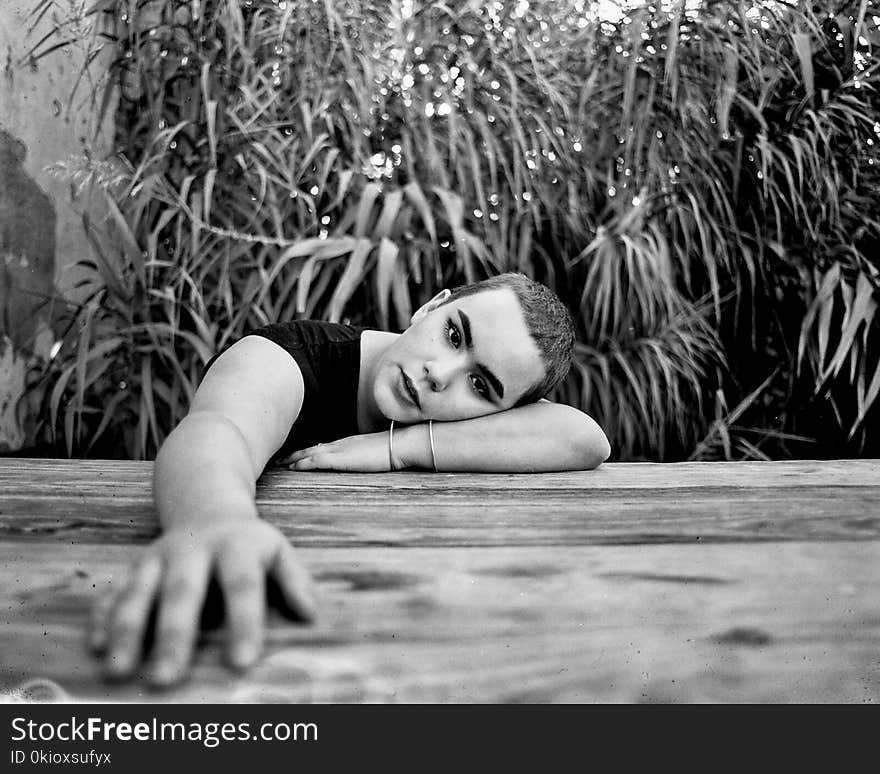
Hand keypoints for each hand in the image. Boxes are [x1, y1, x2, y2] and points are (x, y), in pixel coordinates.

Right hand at [89, 520, 315, 686]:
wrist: (206, 506)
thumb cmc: (249, 544)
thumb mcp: (277, 551)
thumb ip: (295, 581)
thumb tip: (311, 615)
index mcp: (236, 546)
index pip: (242, 585)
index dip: (243, 622)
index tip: (242, 663)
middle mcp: (193, 549)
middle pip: (183, 592)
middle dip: (174, 635)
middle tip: (167, 678)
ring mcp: (159, 556)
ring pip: (139, 591)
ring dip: (128, 630)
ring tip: (120, 670)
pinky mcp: (134, 566)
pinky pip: (113, 590)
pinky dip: (103, 616)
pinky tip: (97, 646)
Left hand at [282, 430, 395, 471]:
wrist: (400, 444)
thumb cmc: (394, 449)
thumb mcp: (376, 453)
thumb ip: (367, 455)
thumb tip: (364, 459)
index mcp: (348, 443)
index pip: (323, 447)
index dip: (308, 451)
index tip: (297, 455)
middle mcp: (340, 444)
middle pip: (311, 448)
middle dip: (295, 454)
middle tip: (280, 459)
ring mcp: (339, 450)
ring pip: (309, 453)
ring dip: (293, 458)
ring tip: (279, 464)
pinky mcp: (340, 458)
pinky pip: (316, 461)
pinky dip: (302, 463)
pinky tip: (292, 468)